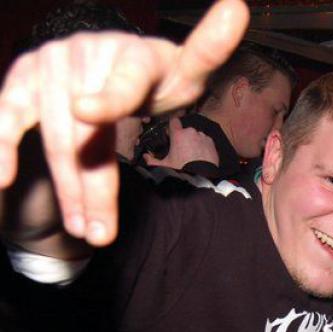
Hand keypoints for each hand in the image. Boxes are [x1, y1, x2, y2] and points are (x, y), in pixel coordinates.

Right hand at [0, 0, 248, 246]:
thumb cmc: (152, 77)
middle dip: (96, 190)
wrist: (103, 68)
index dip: (109, 98)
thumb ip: (205, 52)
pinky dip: (3, 148)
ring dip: (70, 192)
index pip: (127, 82)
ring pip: (59, 140)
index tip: (87, 113)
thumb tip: (236, 5)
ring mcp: (52, 64)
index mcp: (136, 53)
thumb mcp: (184, 72)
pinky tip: (2, 179)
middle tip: (102, 235)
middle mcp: (89, 52)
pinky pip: (9, 118)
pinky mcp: (23, 79)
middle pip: (91, 135)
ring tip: (84, 230)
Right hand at [143, 117, 219, 168]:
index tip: (171, 135)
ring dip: (195, 142)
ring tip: (193, 155)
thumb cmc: (181, 171)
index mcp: (178, 134)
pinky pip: (206, 142)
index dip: (172, 127)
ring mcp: (203, 137)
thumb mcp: (164, 166)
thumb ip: (152, 161)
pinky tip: (201, 157)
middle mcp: (191, 132)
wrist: (201, 178)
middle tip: (182, 150)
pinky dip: (204, 147)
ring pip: (197, 136)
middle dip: (184, 138)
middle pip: (186, 130)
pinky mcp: (212, 143)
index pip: (174, 121)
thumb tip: (145, 157)